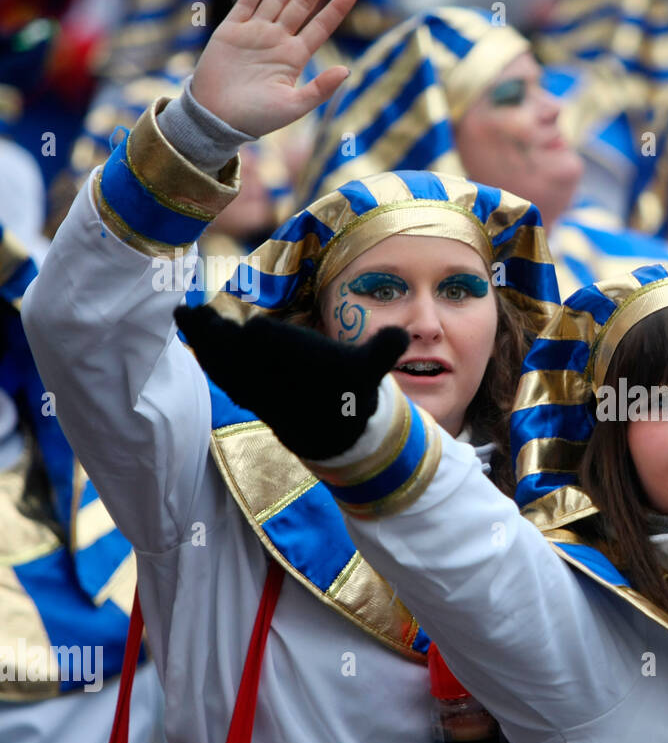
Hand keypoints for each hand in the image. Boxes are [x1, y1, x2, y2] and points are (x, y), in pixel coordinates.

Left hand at [175, 305, 407, 459]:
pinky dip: (206, 357)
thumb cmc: (350, 389)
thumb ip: (385, 350)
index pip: (280, 355)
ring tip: (185, 316)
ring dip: (203, 341)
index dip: (265, 341)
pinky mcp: (247, 393)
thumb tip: (406, 335)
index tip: (253, 329)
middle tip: (193, 312)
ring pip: (224, 363)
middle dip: (217, 335)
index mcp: (303, 372)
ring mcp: (259, 389)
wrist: (334, 430)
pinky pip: (221, 373)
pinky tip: (194, 339)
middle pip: (240, 356)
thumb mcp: (372, 370)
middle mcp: (277, 383)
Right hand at [191, 0, 356, 137]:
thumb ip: (320, 89)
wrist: (217, 118)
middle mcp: (277, 41)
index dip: (336, 9)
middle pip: (301, 6)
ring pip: (277, 0)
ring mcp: (254, 33)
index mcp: (294, 57)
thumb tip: (346, 71)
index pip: (320, 27)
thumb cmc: (257, 118)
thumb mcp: (294, 107)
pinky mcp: (231, 30)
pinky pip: (246, 4)